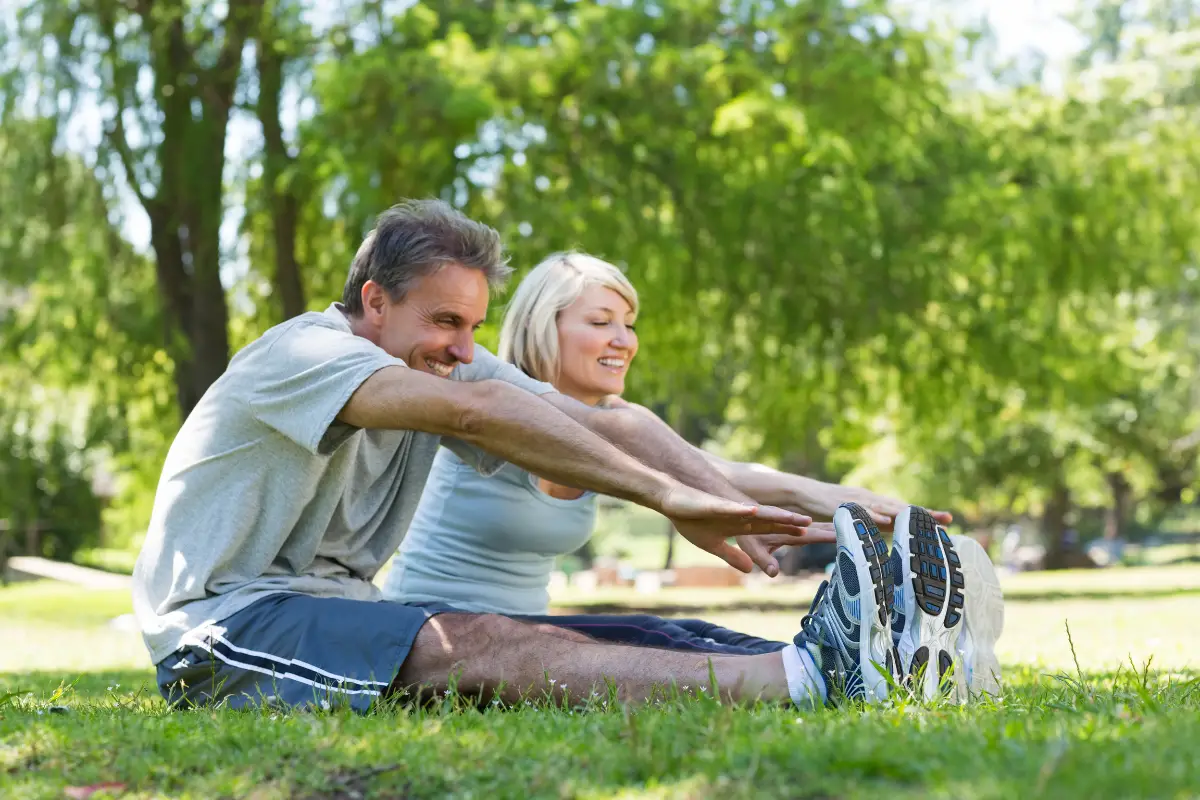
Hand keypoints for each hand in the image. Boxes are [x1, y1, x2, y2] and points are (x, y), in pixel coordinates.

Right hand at [659, 484, 813, 576]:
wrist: (671, 497)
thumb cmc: (691, 517)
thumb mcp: (713, 544)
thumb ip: (732, 555)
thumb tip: (749, 570)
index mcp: (746, 525)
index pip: (778, 531)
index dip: (798, 535)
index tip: (823, 539)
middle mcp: (745, 515)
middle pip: (779, 521)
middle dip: (801, 526)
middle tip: (830, 530)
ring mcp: (732, 509)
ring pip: (761, 513)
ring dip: (780, 517)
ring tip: (801, 520)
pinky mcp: (715, 505)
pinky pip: (732, 508)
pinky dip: (744, 511)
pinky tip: (755, 512)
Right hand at [788, 480, 951, 531]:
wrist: (800, 494)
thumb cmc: (825, 510)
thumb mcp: (852, 520)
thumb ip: (867, 527)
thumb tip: (881, 540)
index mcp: (874, 506)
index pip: (903, 512)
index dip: (925, 516)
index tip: (947, 522)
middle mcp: (870, 500)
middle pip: (901, 508)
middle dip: (925, 513)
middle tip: (948, 518)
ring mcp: (858, 501)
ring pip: (886, 507)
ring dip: (906, 513)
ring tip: (926, 518)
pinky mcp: (843, 504)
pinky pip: (861, 511)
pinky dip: (874, 515)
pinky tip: (887, 520)